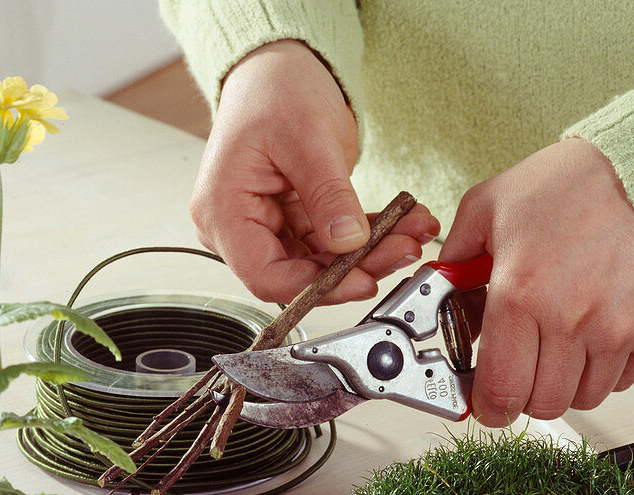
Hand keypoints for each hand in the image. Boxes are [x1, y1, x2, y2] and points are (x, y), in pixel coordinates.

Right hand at [191, 40, 438, 304]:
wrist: (278, 69)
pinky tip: (401, 225)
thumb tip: (348, 242)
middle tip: (402, 250)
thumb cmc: (274, 90)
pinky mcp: (293, 224)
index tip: (362, 278)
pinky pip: (333, 243)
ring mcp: (267, 228)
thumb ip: (327, 194)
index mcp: (223, 211)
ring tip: (411, 233)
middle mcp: (238, 229)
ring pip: (322, 262)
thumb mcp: (306, 137)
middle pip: (298, 273)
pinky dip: (368, 237)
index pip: (266, 275)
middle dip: (354, 267)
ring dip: (370, 253)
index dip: (314, 286)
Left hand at [440, 138, 633, 425]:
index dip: (489, 408)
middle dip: (525, 395)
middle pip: (543, 405)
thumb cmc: (564, 184)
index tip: (487, 403)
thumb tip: (443, 310)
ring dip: (566, 384)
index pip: (500, 391)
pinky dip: (606, 370)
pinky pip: (624, 379)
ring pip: (585, 398)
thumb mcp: (485, 210)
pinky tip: (594, 334)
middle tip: (522, 368)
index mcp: (520, 293)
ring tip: (559, 344)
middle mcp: (571, 318)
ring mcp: (619, 327)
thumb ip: (454, 266)